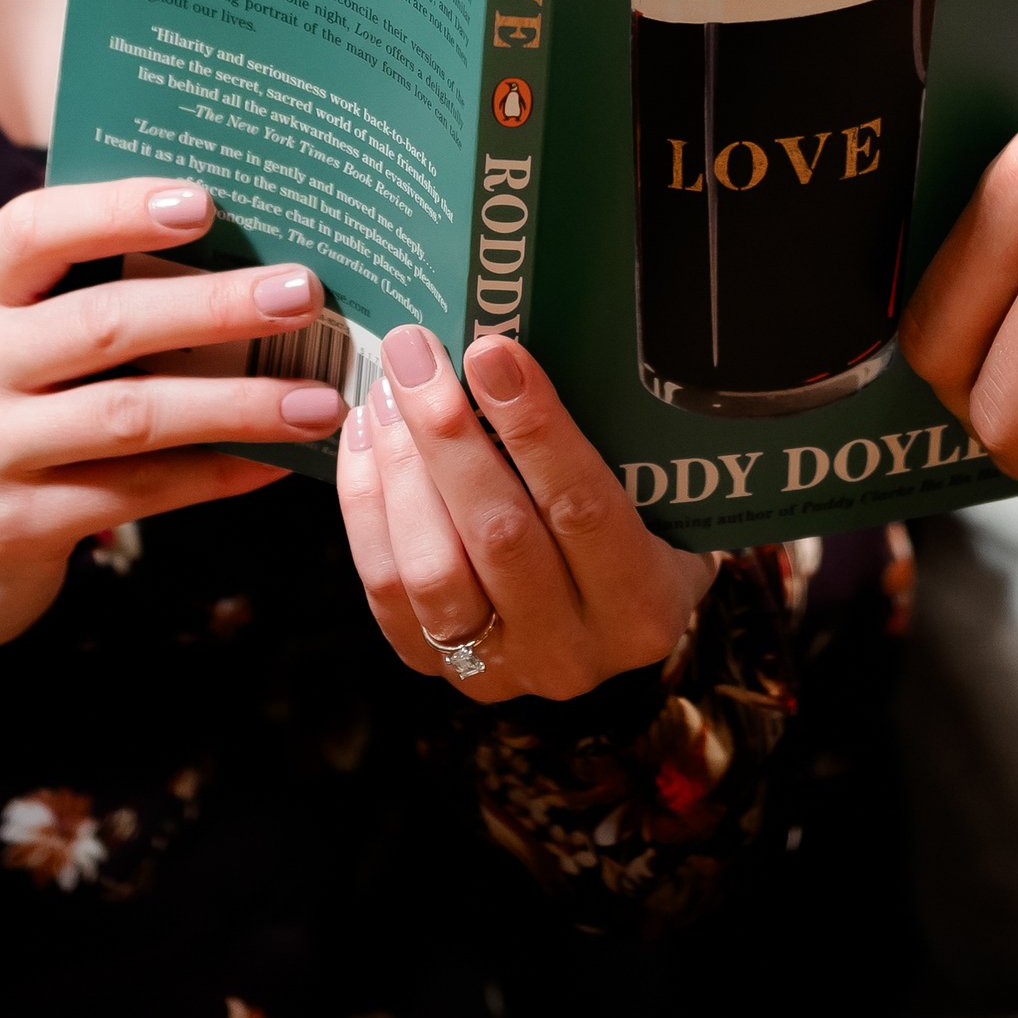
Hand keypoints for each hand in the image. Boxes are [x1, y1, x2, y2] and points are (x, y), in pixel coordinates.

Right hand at [0, 177, 342, 770]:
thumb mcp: (6, 342)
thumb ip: (82, 291)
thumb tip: (234, 243)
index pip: (33, 230)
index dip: (118, 209)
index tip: (205, 201)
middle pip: (105, 324)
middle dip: (215, 305)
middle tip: (303, 292)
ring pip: (133, 415)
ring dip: (238, 403)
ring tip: (320, 396)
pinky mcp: (15, 526)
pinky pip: (138, 491)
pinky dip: (217, 473)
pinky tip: (279, 460)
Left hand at [337, 325, 708, 702]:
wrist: (604, 610)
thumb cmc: (636, 522)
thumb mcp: (652, 488)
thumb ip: (607, 439)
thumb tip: (517, 346)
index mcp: (644, 604)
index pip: (583, 509)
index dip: (534, 428)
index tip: (491, 351)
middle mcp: (573, 653)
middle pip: (498, 537)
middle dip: (447, 433)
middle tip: (415, 352)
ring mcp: (499, 672)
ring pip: (430, 570)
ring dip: (399, 468)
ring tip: (386, 391)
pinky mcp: (433, 666)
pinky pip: (384, 588)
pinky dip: (367, 505)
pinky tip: (366, 438)